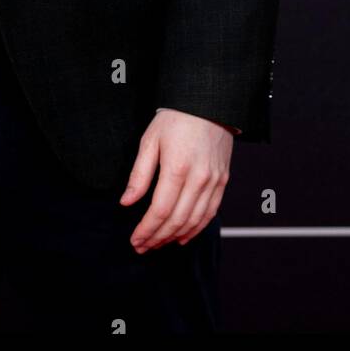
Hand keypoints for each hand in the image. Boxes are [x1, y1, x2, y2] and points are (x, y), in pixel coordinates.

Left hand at [119, 109, 231, 252]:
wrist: (207, 102)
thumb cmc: (175, 118)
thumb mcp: (149, 141)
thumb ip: (139, 175)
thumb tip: (127, 202)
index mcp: (177, 168)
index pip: (160, 210)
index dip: (146, 229)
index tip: (135, 240)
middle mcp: (199, 178)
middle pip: (177, 220)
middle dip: (157, 238)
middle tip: (143, 247)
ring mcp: (213, 181)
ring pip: (195, 221)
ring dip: (175, 237)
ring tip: (158, 244)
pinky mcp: (222, 181)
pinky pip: (210, 213)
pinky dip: (196, 229)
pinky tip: (183, 236)